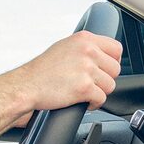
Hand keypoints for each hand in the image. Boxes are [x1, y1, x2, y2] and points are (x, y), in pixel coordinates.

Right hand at [4, 31, 122, 111]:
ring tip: (85, 92)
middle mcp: (87, 51)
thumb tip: (102, 54)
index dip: (112, 61)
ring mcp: (87, 69)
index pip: (116, 48)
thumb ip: (84, 47)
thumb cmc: (41, 70)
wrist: (26, 85)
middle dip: (105, 79)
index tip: (105, 69)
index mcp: (84, 39)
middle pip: (115, 69)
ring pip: (110, 85)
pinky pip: (101, 99)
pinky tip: (83, 101)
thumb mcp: (64, 47)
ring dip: (99, 92)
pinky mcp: (84, 87)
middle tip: (91, 83)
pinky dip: (93, 104)